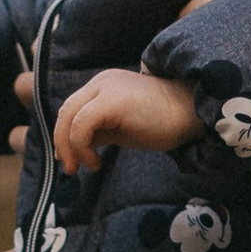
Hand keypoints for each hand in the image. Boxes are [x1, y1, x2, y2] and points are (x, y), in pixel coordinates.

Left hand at [51, 66, 199, 175]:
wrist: (188, 113)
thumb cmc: (160, 123)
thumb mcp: (121, 128)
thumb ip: (98, 133)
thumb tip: (73, 150)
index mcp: (102, 86)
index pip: (71, 109)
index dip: (64, 136)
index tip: (70, 160)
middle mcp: (100, 83)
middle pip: (65, 111)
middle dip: (62, 143)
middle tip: (70, 169)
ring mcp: (105, 88)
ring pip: (69, 117)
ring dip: (70, 147)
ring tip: (87, 166)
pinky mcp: (111, 100)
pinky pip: (81, 124)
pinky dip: (81, 146)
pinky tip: (96, 162)